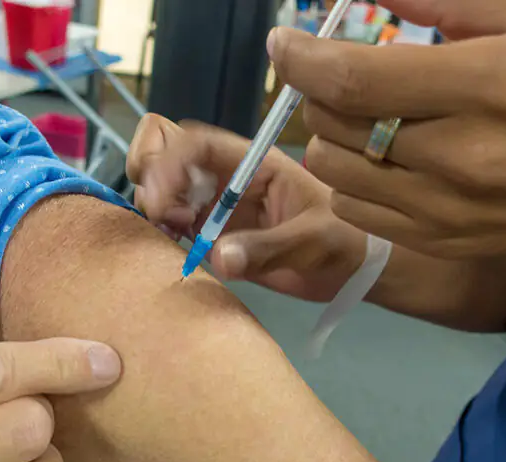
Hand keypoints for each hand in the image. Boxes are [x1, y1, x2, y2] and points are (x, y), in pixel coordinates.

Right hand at [128, 114, 365, 301]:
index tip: (163, 199)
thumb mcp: (314, 242)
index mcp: (254, 163)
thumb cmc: (346, 242)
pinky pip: (175, 223)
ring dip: (155, 203)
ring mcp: (218, 205)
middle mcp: (228, 178)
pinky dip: (163, 230)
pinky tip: (176, 246)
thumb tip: (217, 259)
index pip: (198, 144)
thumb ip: (269, 250)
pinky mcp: (214, 235)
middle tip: (162, 212)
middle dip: (151, 171)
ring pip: (165, 186)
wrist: (354, 272)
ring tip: (174, 230)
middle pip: (168, 150)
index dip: (170, 161)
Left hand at [267, 0, 505, 285]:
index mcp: (484, 87)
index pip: (356, 79)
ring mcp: (440, 209)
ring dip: (330, 134)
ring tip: (365, 118)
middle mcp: (455, 156)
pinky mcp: (434, 241)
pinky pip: (352, 207)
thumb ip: (447, 0)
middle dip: (318, 89)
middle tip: (341, 73)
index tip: (284, 42)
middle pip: (334, 123)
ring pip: (332, 168)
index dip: (304, 58)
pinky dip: (349, 178)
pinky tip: (382, 161)